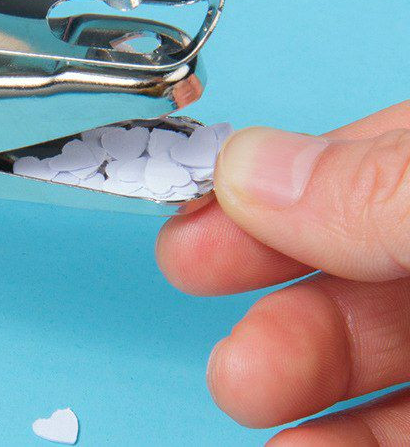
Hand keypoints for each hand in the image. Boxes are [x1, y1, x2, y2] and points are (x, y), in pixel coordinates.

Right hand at [157, 101, 409, 443]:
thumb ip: (375, 185)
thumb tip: (249, 166)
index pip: (370, 157)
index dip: (281, 175)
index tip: (203, 198)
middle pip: (359, 250)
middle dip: (263, 265)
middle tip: (189, 271)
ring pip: (380, 347)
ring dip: (290, 364)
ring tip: (239, 385)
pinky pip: (408, 432)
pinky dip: (343, 441)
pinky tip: (298, 446)